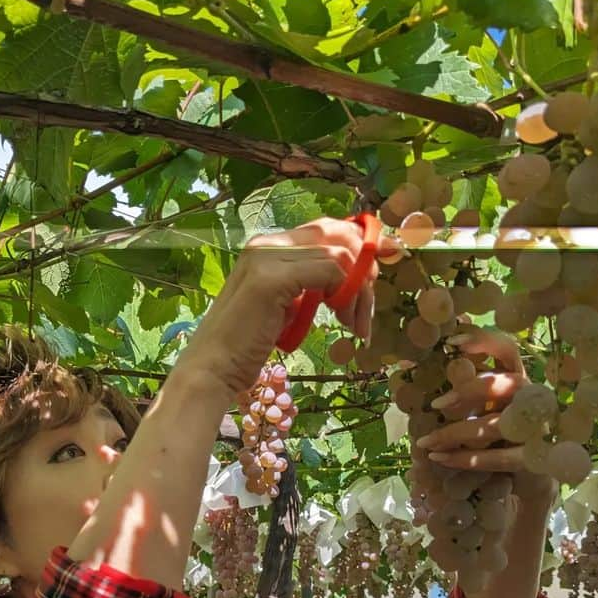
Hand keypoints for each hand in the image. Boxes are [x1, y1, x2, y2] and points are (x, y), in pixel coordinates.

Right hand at [172, 217, 373, 401]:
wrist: (212, 368)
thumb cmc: (245, 345)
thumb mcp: (284, 306)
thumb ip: (308, 284)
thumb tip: (349, 275)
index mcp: (267, 246)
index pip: (326, 229)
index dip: (360, 243)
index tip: (385, 260)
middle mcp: (266, 242)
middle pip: (337, 234)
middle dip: (365, 267)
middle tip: (366, 309)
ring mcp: (267, 256)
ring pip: (341, 254)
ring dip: (359, 293)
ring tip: (354, 325)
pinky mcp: (272, 278)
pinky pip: (331, 270)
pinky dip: (346, 295)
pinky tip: (341, 320)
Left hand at [413, 327, 557, 505]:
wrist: (535, 472)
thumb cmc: (500, 430)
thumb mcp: (484, 404)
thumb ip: (464, 385)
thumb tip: (420, 367)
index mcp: (519, 378)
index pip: (508, 350)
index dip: (484, 341)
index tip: (452, 342)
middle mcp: (533, 398)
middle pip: (508, 384)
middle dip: (470, 391)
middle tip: (435, 404)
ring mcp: (538, 428)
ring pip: (498, 424)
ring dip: (456, 433)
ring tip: (425, 442)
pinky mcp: (535, 457)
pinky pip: (499, 457)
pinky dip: (467, 459)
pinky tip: (440, 458)